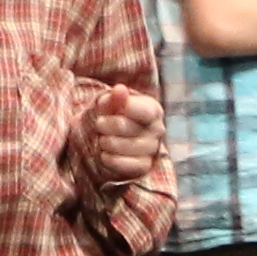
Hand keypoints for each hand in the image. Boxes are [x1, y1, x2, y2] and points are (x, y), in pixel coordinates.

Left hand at [71, 77, 162, 193]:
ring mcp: (152, 149)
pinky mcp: (144, 166)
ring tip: (102, 140)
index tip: (107, 109)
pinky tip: (105, 154)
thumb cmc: (109, 116)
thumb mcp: (108, 104)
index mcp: (152, 110)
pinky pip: (127, 165)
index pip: (143, 111)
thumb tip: (120, 89)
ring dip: (106, 143)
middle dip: (105, 126)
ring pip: (125, 147)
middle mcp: (158, 130)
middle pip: (126, 127)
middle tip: (99, 124)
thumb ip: (114, 98)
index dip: (121, 110)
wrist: (105, 139)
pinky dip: (110, 159)